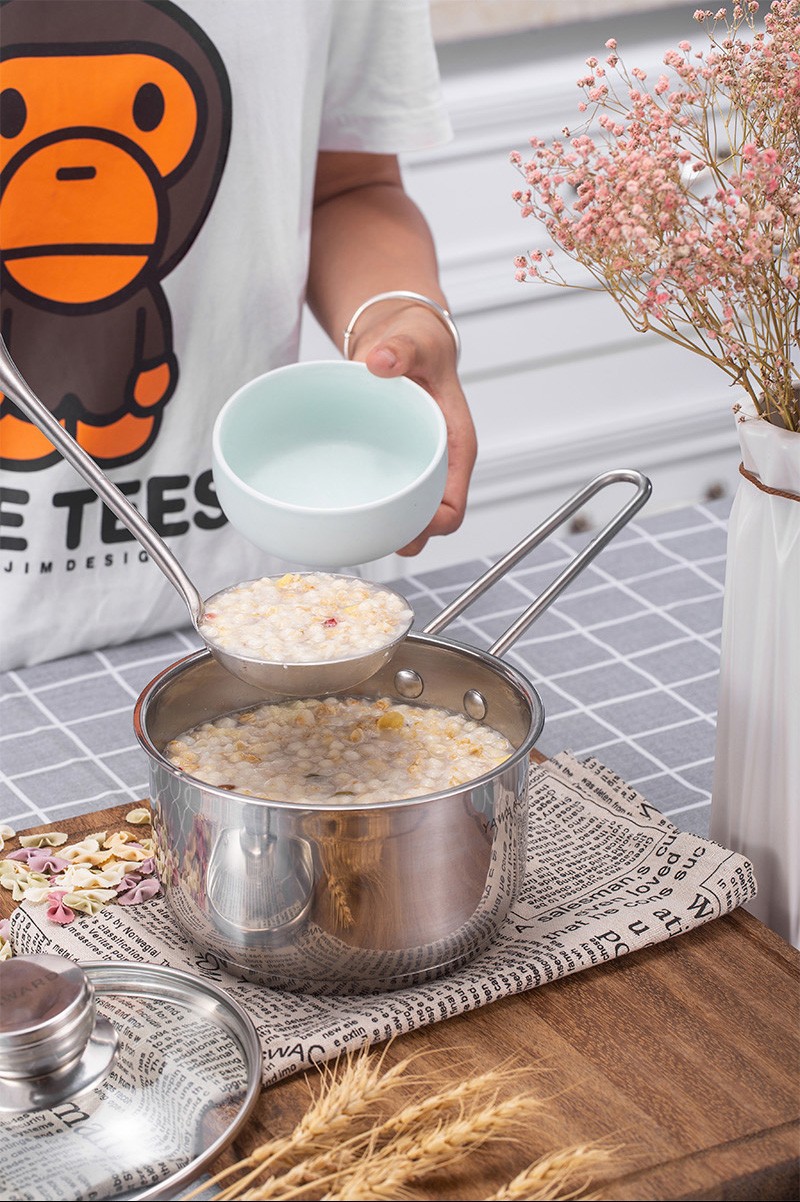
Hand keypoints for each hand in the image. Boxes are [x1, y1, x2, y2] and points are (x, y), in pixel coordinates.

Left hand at [350, 303, 476, 555]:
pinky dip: (365, 510)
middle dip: (402, 538)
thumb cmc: (417, 344)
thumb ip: (402, 348)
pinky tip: (339, 510)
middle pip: (427, 524)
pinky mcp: (388, 466)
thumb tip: (383, 360)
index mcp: (454, 447)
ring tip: (351, 533)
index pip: (453, 507)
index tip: (405, 528)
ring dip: (383, 529)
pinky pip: (381, 498)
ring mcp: (410, 469)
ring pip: (403, 517)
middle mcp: (435, 466)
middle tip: (368, 540)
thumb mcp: (414, 341)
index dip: (433, 527)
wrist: (398, 340)